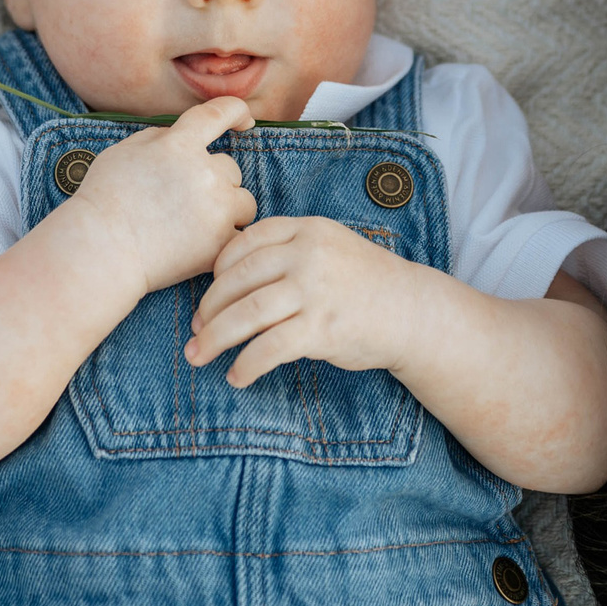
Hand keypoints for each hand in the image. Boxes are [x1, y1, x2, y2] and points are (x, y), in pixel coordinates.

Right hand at [66, 96, 256, 294]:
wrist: (101, 250)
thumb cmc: (104, 199)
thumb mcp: (123, 151)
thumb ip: (158, 137)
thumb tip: (180, 136)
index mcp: (180, 145)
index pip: (220, 113)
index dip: (236, 111)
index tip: (243, 120)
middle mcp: (205, 173)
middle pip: (232, 168)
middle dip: (214, 180)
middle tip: (183, 200)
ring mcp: (217, 210)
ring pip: (245, 202)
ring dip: (229, 209)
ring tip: (197, 224)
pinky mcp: (220, 244)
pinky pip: (241, 236)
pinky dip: (227, 241)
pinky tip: (204, 246)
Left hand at [184, 215, 422, 387]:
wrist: (411, 311)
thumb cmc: (363, 282)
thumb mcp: (328, 246)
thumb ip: (287, 250)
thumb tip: (229, 277)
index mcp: (307, 229)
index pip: (246, 241)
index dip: (219, 267)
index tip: (208, 290)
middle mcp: (308, 255)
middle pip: (238, 279)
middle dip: (208, 308)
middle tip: (194, 330)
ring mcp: (315, 291)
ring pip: (247, 314)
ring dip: (215, 338)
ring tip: (197, 356)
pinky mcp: (321, 329)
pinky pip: (270, 348)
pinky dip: (247, 365)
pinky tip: (237, 377)